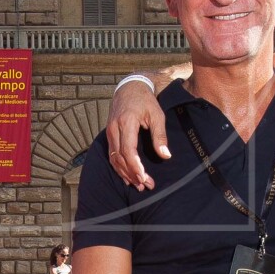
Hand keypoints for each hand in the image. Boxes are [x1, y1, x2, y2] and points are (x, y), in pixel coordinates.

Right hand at [107, 76, 171, 191]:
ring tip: (138, 185)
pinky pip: (112, 155)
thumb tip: (165, 155)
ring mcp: (110, 132)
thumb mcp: (157, 115)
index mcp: (126, 123)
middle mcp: (114, 129)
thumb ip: (160, 135)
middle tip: (145, 185)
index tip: (144, 178)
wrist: (130, 88)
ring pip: (114, 159)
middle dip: (132, 174)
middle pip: (120, 158)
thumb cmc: (145, 101)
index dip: (135, 166)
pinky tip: (128, 176)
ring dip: (125, 174)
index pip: (128, 150)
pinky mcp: (109, 135)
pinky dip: (119, 167)